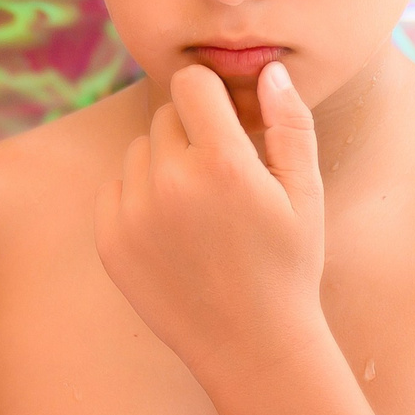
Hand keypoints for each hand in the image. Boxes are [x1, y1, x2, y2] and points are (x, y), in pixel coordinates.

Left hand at [96, 62, 327, 379]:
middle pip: (164, 115)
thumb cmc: (289, 265)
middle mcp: (170, 183)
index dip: (210, 96)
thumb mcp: (306, 192)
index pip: (191, 84)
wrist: (252, 345)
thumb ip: (289, 122)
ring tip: (198, 209)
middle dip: (191, 133)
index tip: (224, 118)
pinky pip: (115, 188)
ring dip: (163, 164)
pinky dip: (138, 198)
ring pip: (138, 150)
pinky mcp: (109, 241)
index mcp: (222, 163)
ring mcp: (133, 214)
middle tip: (219, 177)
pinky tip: (173, 232)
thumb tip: (268, 69)